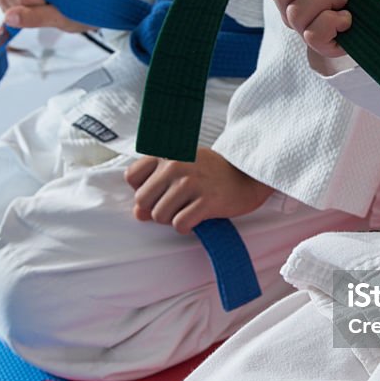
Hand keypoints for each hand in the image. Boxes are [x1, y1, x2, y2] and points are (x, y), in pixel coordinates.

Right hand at [0, 0, 89, 31]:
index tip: (44, 6)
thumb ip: (35, 16)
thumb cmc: (82, 9)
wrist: (91, 9)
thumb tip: (9, 17)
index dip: (26, 0)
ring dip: (19, 11)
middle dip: (22, 7)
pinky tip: (33, 13)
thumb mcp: (62, 16)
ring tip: (41, 11)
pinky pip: (6, 2)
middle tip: (45, 11)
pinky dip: (17, 13)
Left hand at [125, 148, 274, 233]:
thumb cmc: (211, 173)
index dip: (142, 189)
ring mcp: (191, 182)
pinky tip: (196, 217)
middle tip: (176, 204)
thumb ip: (155, 186)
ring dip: (172, 219)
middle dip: (156, 208)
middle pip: (142, 200)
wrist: (247, 176)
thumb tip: (138, 213)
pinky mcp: (206, 201)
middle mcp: (176, 165)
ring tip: (188, 209)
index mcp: (167, 153)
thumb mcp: (181, 168)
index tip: (159, 191)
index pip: (132, 177)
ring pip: (159, 216)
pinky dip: (186, 227)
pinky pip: (180, 224)